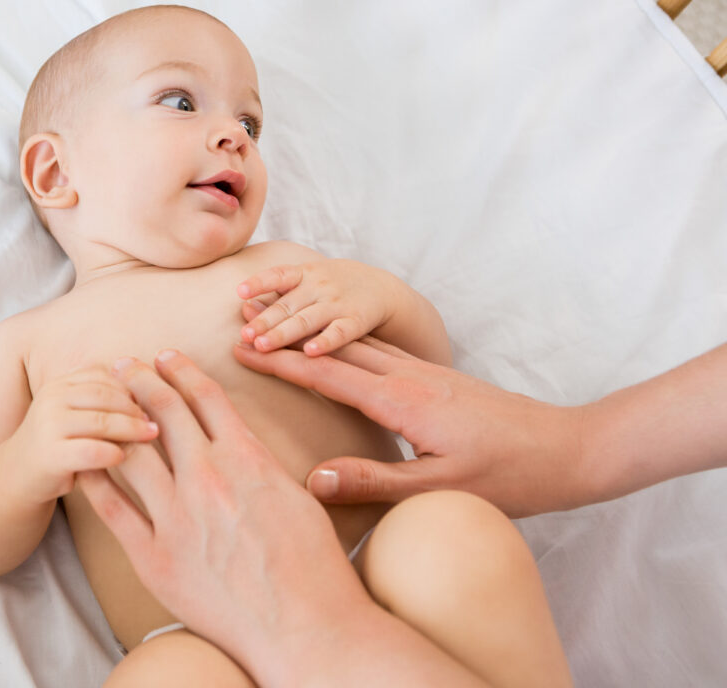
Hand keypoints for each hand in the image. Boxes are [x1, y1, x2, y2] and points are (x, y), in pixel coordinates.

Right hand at [7, 366, 157, 501]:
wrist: (16, 477)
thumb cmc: (59, 445)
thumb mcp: (77, 414)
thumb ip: (103, 401)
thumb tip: (153, 393)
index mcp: (60, 384)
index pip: (104, 376)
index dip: (132, 387)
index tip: (153, 400)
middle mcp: (52, 399)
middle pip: (106, 395)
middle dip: (136, 407)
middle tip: (158, 420)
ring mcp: (48, 426)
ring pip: (102, 421)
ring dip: (132, 429)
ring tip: (152, 436)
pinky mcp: (50, 455)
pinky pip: (91, 451)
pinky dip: (113, 453)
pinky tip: (125, 457)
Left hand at [79, 350, 484, 686]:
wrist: (305, 626)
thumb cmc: (313, 566)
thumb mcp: (298, 497)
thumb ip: (262, 466)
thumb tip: (244, 445)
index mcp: (246, 459)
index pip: (206, 398)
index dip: (182, 371)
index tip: (166, 356)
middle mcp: (207, 479)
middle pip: (163, 413)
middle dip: (140, 380)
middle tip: (122, 364)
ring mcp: (177, 518)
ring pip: (132, 453)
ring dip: (114, 420)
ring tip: (100, 402)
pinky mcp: (155, 558)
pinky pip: (113, 510)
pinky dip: (95, 481)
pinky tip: (83, 462)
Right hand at [233, 337, 587, 517]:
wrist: (569, 449)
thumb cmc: (509, 477)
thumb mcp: (438, 489)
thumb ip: (374, 482)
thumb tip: (313, 477)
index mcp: (403, 401)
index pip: (326, 376)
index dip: (280, 363)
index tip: (240, 349)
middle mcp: (410, 377)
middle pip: (335, 349)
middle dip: (287, 335)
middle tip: (243, 321)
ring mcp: (426, 373)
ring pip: (357, 344)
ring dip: (314, 334)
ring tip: (279, 322)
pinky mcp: (439, 378)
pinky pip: (379, 350)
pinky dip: (346, 343)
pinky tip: (338, 345)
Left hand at [237, 260, 403, 355]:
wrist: (381, 287)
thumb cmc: (332, 286)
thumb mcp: (309, 278)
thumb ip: (281, 292)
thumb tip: (244, 307)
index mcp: (305, 274)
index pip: (279, 275)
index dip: (260, 282)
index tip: (240, 292)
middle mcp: (319, 287)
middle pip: (288, 305)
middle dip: (265, 320)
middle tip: (244, 335)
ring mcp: (338, 304)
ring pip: (308, 320)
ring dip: (284, 333)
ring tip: (262, 345)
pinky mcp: (356, 321)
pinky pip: (340, 332)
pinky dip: (326, 342)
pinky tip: (310, 353)